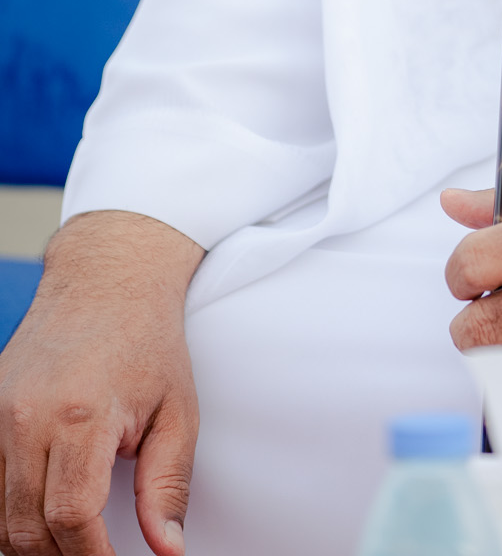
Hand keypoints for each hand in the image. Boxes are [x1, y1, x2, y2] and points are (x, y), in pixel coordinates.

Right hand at [0, 211, 203, 555]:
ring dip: (34, 542)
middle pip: (27, 528)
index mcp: (81, 415)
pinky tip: (42, 516)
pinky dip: (9, 513)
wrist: (109, 278)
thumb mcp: (178, 411)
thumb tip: (168, 550)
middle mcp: (27, 416)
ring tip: (75, 542)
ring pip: (0, 516)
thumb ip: (168, 486)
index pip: (71, 519)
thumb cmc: (147, 340)